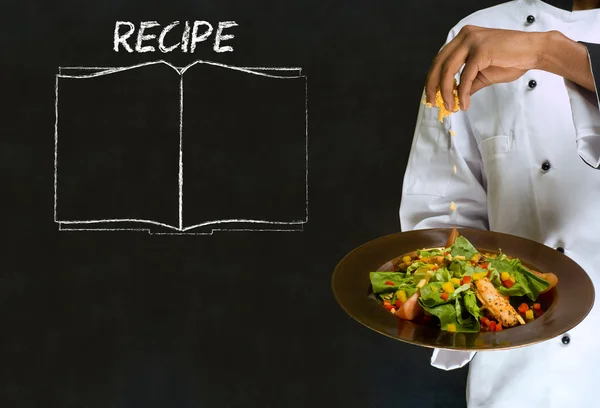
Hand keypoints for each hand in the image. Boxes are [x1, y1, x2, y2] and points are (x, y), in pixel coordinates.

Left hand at [425, 25, 546, 110]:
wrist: (534, 51)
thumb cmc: (511, 59)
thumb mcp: (482, 74)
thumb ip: (467, 83)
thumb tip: (454, 97)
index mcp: (463, 39)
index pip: (440, 60)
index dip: (433, 79)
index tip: (431, 95)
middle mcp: (464, 36)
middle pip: (439, 64)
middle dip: (433, 86)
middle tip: (432, 103)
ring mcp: (472, 41)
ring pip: (449, 70)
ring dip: (446, 92)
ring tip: (449, 106)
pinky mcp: (481, 50)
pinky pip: (466, 76)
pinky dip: (463, 93)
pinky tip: (464, 103)